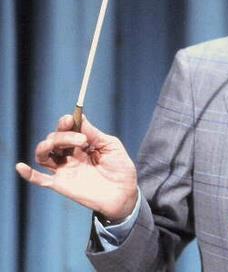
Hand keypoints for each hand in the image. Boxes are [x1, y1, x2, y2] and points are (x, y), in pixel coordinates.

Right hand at [16, 114, 137, 221]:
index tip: (71, 119)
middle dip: (65, 135)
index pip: (67, 128)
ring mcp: (64, 168)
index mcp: (82, 142)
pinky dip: (28, 174)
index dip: (66, 122)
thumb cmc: (119, 167)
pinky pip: (40, 179)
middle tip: (82, 140)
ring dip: (47, 146)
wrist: (123, 193)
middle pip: (54, 138)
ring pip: (43, 154)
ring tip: (63, 147)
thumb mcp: (110, 145)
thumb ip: (94, 134)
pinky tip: (20, 167)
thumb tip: (80, 117)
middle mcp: (70, 153)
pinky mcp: (61, 184)